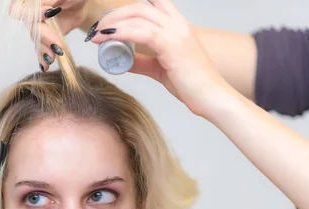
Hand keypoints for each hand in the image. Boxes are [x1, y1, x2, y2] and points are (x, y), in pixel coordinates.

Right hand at [9, 0, 88, 71]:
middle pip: (31, 27)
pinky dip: (42, 58)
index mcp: (32, 1)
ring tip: (52, 58)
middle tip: (57, 46)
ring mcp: (37, 26)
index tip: (49, 12)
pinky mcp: (44, 37)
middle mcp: (30, 13)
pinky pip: (40, 48)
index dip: (34, 13)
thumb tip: (45, 8)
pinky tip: (45, 66)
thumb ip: (52, 0)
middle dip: (44, 37)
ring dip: (44, 50)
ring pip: (36, 40)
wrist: (81, 6)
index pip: (22, 8)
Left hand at [87, 0, 231, 116]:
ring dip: (113, 23)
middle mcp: (178, 25)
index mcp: (178, 27)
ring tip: (96, 35)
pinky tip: (106, 39)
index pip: (154, 4)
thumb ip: (143, 62)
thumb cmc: (191, 85)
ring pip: (139, 15)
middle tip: (98, 30)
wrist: (211, 98)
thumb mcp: (161, 69)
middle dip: (116, 15)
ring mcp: (176, 33)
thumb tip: (124, 61)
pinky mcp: (171, 45)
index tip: (111, 22)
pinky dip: (120, 33)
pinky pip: (141, 32)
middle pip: (141, 6)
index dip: (130, 9)